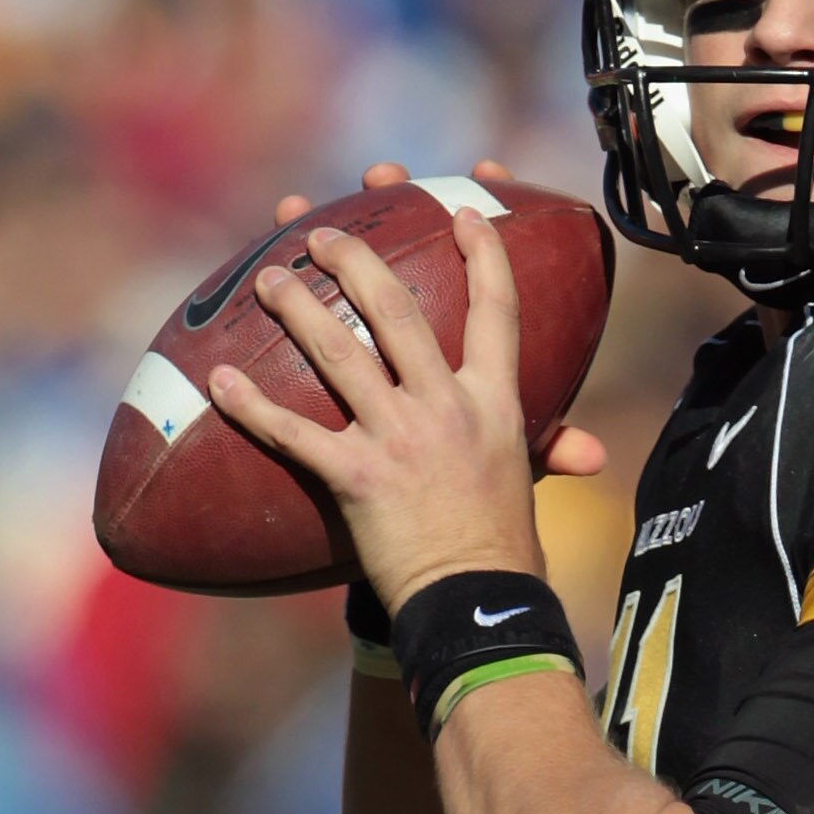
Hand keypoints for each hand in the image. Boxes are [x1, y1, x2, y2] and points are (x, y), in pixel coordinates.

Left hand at [211, 174, 597, 609]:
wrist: (476, 602)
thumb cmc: (501, 547)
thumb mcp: (527, 486)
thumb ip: (550, 453)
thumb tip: (592, 454)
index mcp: (494, 403)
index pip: (498, 311)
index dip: (483, 255)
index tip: (462, 211)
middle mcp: (447, 408)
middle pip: (398, 311)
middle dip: (355, 261)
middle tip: (321, 235)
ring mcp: (399, 439)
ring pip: (339, 354)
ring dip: (298, 308)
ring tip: (268, 278)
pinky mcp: (357, 477)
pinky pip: (294, 432)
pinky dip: (253, 406)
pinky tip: (221, 379)